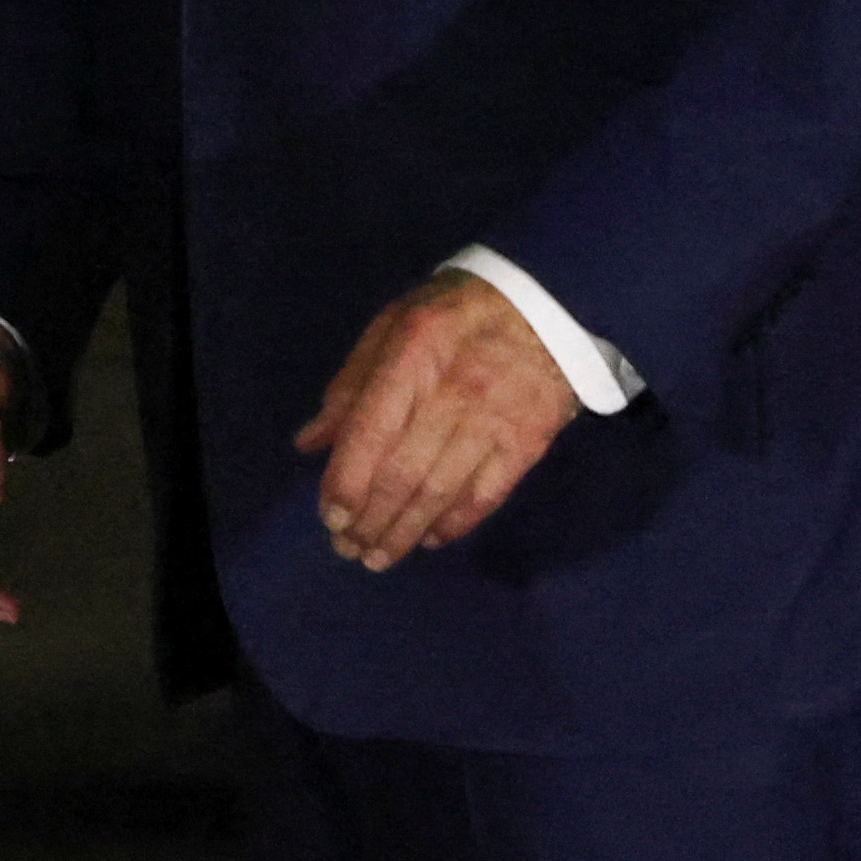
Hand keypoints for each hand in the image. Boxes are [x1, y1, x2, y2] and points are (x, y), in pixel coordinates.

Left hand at [292, 271, 577, 571]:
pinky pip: (486, 496)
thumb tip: (310, 443)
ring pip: (441, 493)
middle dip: (370, 520)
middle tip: (347, 548)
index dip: (346, 481)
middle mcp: (453, 393)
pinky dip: (455, 524)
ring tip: (378, 557)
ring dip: (405, 532)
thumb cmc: (456, 311)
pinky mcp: (527, 443)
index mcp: (412, 356)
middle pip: (404, 473)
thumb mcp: (394, 324)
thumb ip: (350, 385)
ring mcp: (494, 422)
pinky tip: (430, 539)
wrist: (549, 304)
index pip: (371, 432)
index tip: (329, 516)